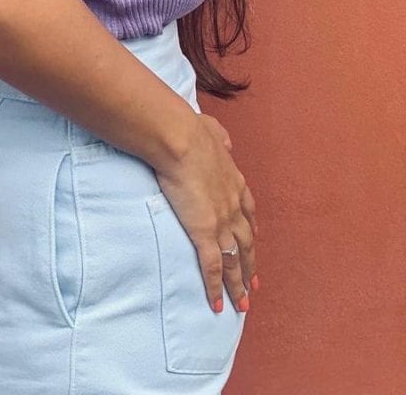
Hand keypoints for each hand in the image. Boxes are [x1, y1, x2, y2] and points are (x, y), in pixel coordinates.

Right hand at [155, 114, 257, 312]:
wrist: (180, 140)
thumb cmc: (190, 131)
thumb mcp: (212, 130)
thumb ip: (220, 138)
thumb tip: (225, 142)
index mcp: (234, 183)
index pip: (248, 213)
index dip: (251, 230)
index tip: (254, 242)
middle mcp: (233, 207)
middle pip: (246, 243)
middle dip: (251, 265)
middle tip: (255, 284)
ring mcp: (221, 222)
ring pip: (234, 261)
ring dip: (239, 284)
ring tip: (244, 304)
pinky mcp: (205, 233)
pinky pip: (213, 268)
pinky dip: (217, 289)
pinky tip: (219, 305)